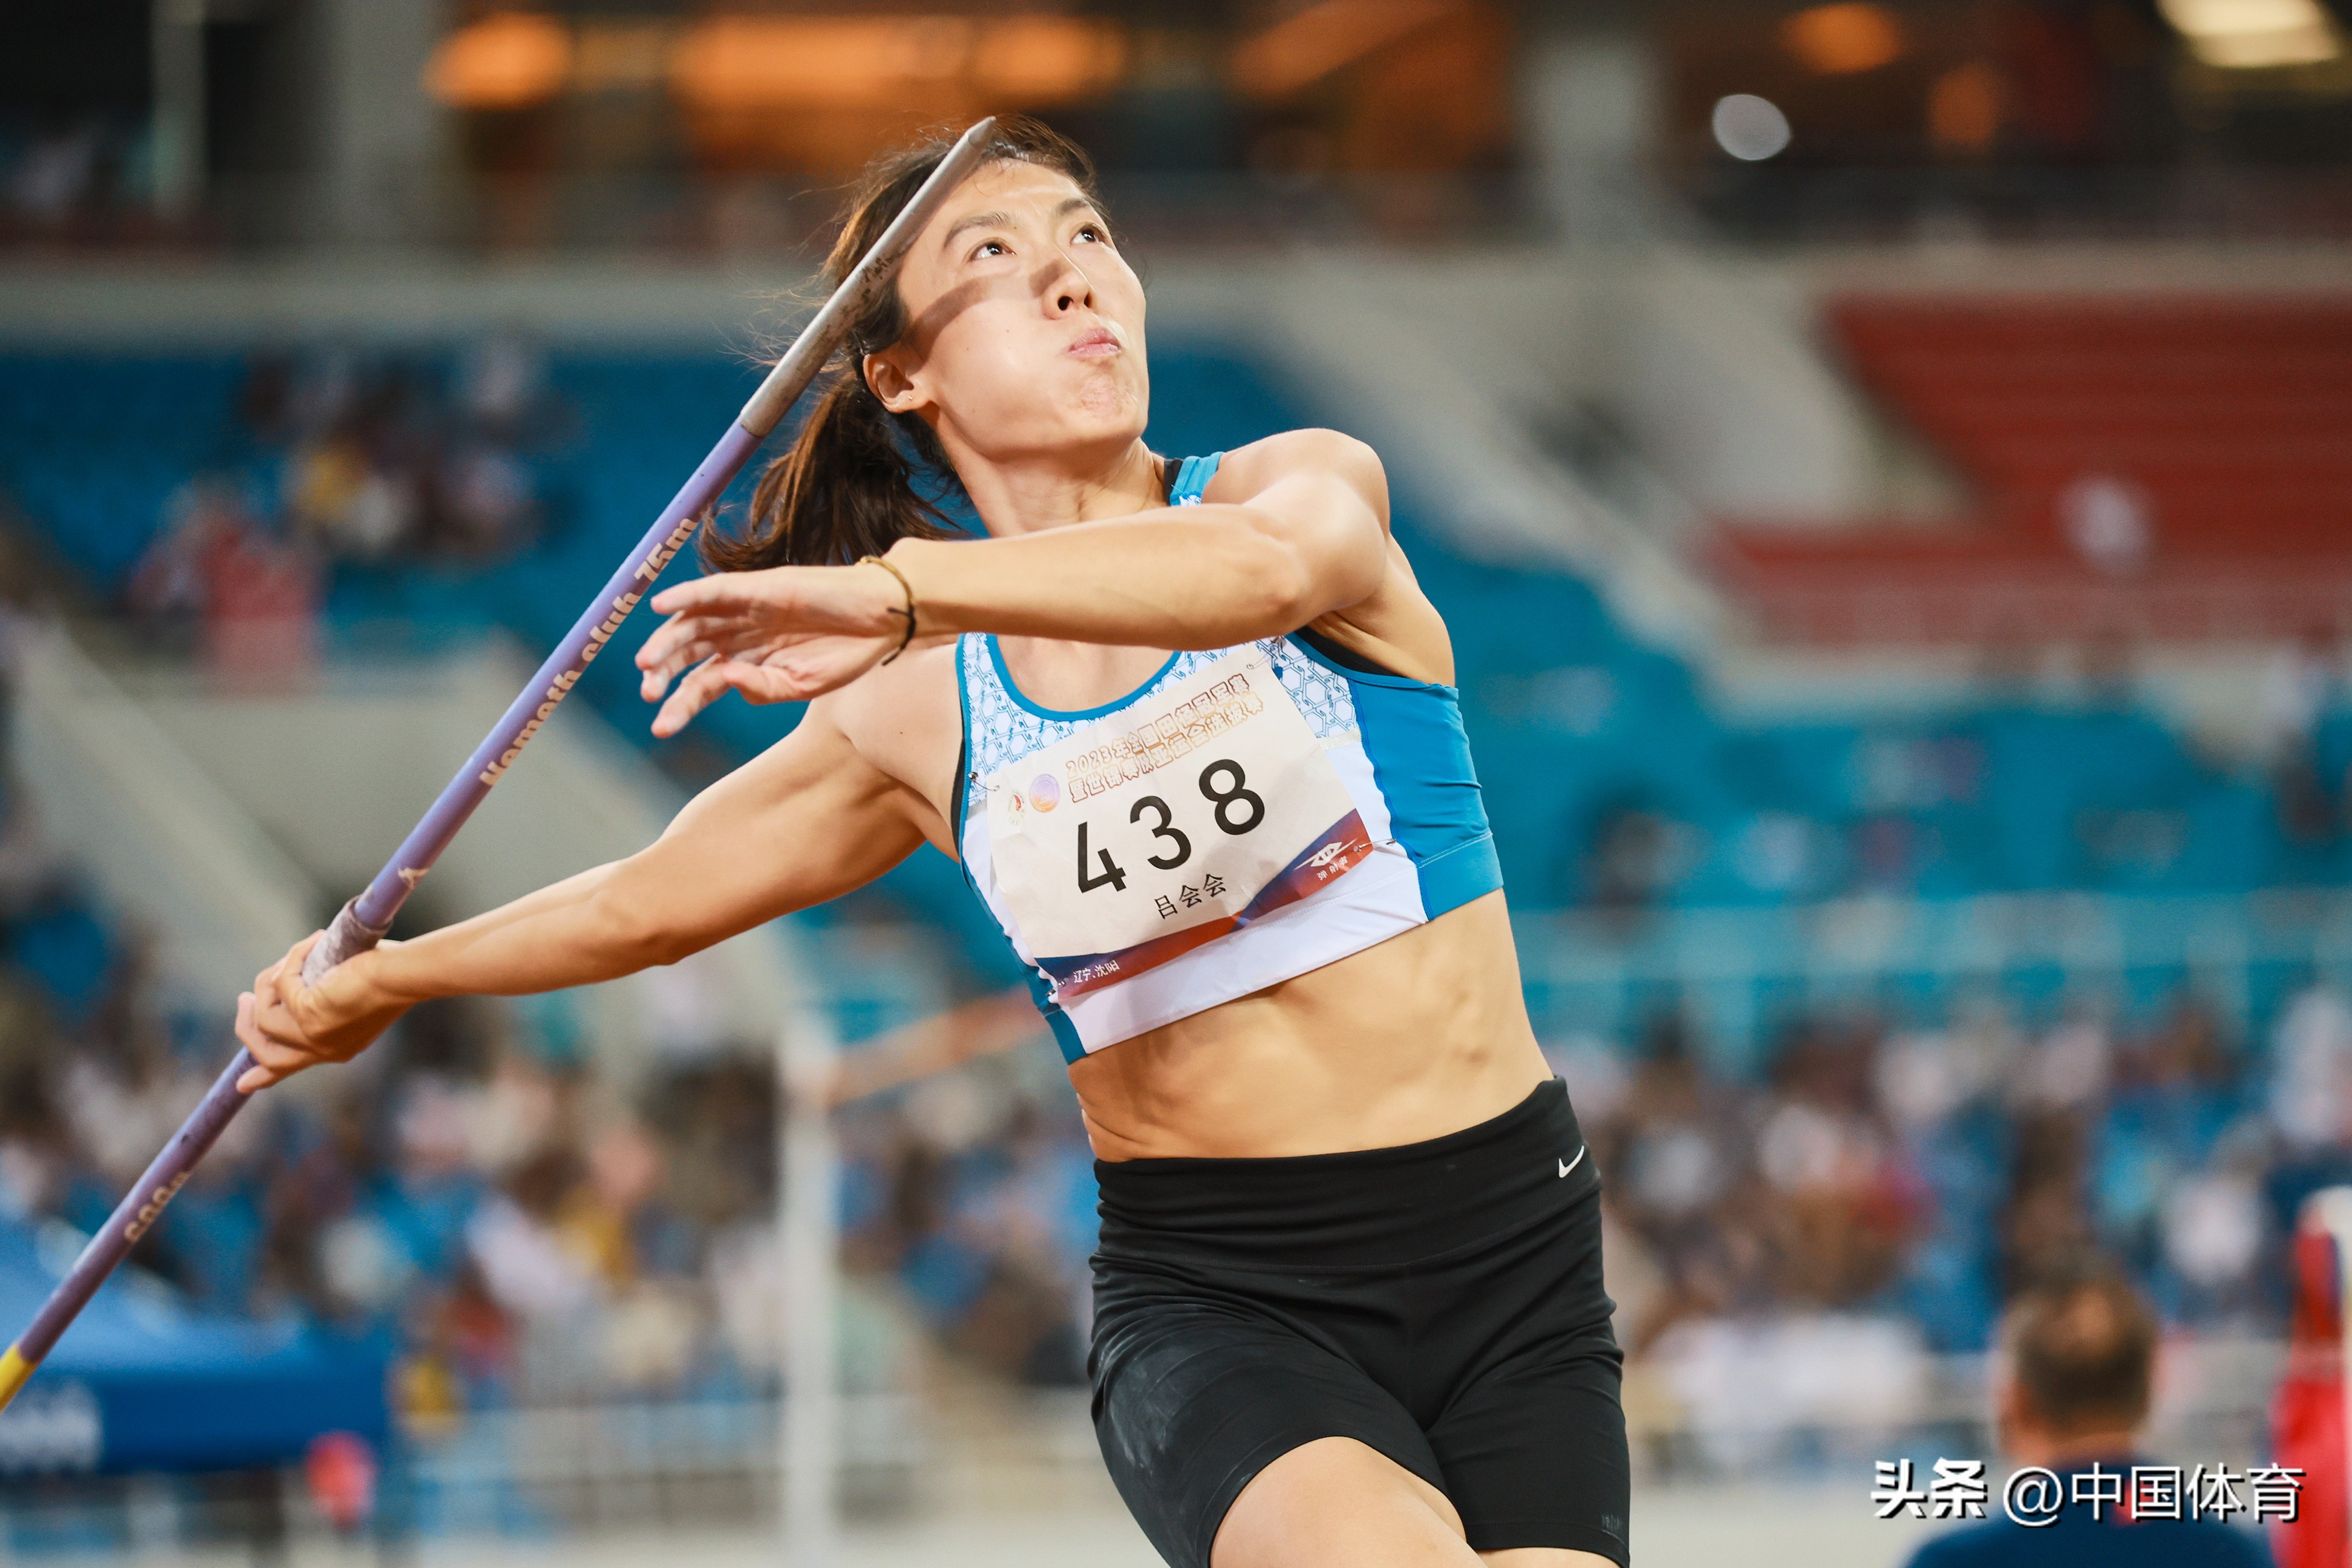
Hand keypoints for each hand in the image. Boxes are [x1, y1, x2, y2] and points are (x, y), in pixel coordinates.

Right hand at [233, 933, 413, 1091]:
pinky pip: (279, 984)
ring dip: (267, 984)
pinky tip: (315, 942)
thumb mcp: (355, 995)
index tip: (243, 1084)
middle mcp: (323, 1049)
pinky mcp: (306, 1014)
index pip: (290, 1069)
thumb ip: (326, 1000)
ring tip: (290, 958)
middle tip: (244, 1000)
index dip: (263, 1076)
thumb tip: (302, 983)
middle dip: (247, 1027)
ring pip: (263, 1018)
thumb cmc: (393, 976)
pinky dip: (292, 959)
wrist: (405, 975)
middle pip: (266, 1054)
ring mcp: (312, 1036)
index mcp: (336, 1048)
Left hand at [635, 560, 907, 736]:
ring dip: (666, 641)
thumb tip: (724, 679)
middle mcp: (737, 635)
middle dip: (662, 674)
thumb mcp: (801, 685)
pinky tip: (660, 606)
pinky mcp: (756, 586)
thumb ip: (762, 688)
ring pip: (692, 623)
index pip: (699, 683)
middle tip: (649, 694)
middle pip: (686, 653)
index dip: (678, 704)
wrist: (881, 618)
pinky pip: (712, 590)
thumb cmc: (846, 654)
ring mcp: (743, 609)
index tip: (661, 728)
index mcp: (745, 663)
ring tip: (647, 663)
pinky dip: (685, 595)